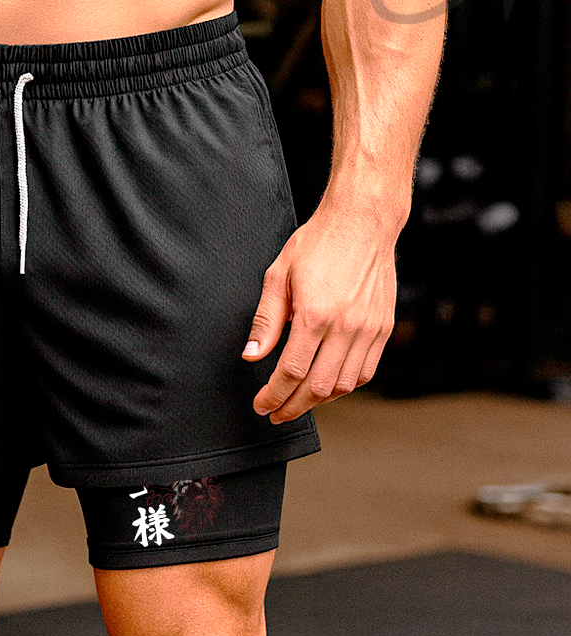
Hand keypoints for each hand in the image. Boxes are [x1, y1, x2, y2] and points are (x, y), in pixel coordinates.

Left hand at [241, 202, 398, 422]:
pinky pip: (366, 371)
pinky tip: (328, 387)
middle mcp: (346, 326)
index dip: (273, 395)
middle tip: (275, 413)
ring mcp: (369, 329)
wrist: (362, 222)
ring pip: (344, 385)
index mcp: (315, 314)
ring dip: (319, 401)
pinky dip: (345, 386)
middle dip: (292, 407)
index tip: (261, 405)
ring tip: (298, 402)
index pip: (291, 372)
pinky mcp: (384, 327)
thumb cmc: (318, 243)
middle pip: (318, 387)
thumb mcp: (278, 275)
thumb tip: (252, 356)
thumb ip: (265, 321)